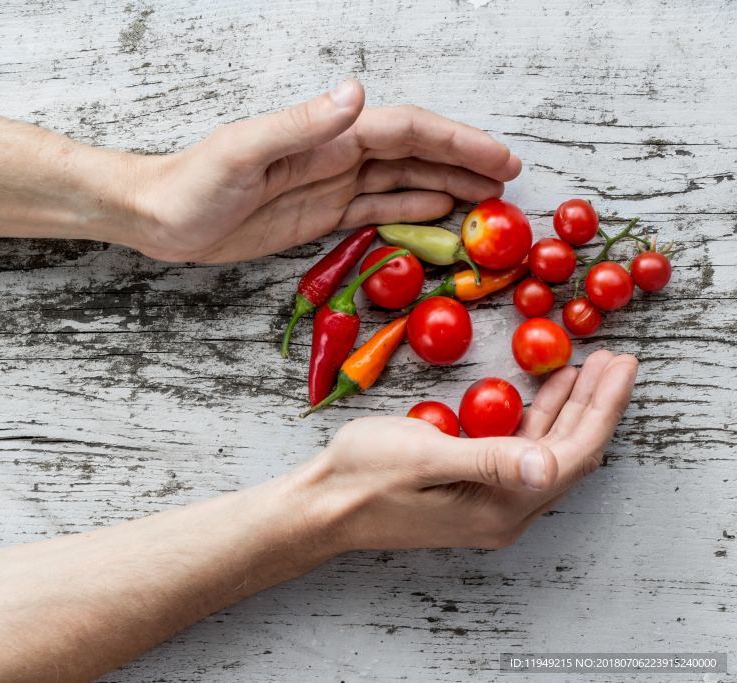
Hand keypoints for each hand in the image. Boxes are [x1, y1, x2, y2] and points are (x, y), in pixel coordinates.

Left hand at [127, 79, 520, 262]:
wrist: (159, 217)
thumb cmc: (191, 183)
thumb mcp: (242, 151)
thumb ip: (300, 125)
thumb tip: (356, 94)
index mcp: (325, 136)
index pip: (404, 132)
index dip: (455, 142)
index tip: (498, 159)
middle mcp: (335, 156)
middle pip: (415, 154)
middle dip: (464, 163)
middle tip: (510, 183)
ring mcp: (329, 185)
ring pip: (402, 181)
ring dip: (446, 187)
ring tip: (488, 201)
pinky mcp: (318, 216)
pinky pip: (375, 210)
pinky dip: (410, 211)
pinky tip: (438, 213)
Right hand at [295, 350, 637, 551]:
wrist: (321, 505)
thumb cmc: (362, 476)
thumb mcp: (422, 456)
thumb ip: (487, 460)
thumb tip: (548, 466)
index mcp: (499, 507)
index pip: (571, 455)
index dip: (601, 408)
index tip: (621, 366)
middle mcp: (503, 513)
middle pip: (569, 455)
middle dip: (595, 405)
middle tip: (616, 360)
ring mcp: (488, 506)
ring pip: (547, 454)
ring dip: (569, 410)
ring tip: (588, 368)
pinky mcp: (472, 494)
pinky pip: (521, 455)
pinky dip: (538, 419)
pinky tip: (542, 393)